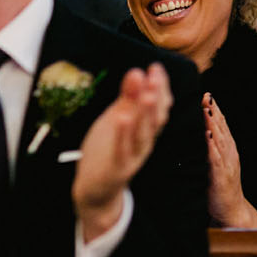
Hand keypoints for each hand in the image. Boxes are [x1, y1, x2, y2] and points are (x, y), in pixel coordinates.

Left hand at [72, 63, 171, 240]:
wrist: (96, 189)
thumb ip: (128, 98)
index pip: (160, 106)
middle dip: (156, 96)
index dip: (160, 87)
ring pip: (143, 133)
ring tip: (146, 94)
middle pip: (155, 117)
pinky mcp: (118, 168)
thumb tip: (137, 71)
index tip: (155, 67)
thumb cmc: (108, 150)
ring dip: (146, 113)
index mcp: (146, 128)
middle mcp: (145, 141)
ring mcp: (133, 155)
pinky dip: (123, 135)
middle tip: (154, 76)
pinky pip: (122, 150)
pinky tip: (122, 118)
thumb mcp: (118, 119)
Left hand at [204, 93, 256, 227]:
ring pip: (219, 139)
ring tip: (207, 109)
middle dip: (213, 111)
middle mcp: (229, 153)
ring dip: (213, 124)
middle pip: (221, 129)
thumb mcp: (216, 164)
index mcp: (227, 150)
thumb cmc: (220, 188)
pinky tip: (208, 135)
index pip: (221, 126)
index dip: (214, 110)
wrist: (232, 210)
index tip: (207, 95)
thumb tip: (204, 132)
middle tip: (207, 95)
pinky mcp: (221, 175)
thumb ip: (212, 148)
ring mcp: (226, 164)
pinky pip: (216, 158)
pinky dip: (212, 146)